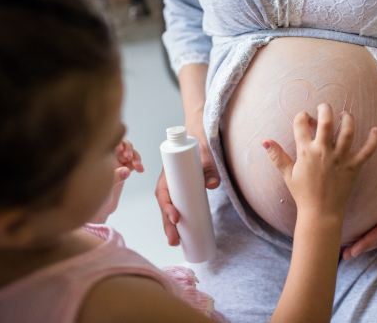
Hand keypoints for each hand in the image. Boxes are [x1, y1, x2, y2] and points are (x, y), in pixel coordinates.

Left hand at [90, 139, 143, 223]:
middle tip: (130, 156)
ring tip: (138, 165)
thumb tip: (125, 170)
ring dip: (136, 157)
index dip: (116, 142)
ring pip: (129, 154)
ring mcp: (117, 164)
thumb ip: (115, 177)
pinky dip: (138, 164)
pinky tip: (140, 170)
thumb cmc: (94, 197)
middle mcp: (108, 159)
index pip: (108, 143)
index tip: (120, 148)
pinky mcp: (124, 170)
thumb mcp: (103, 186)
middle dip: (128, 149)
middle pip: (122, 146)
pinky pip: (133, 163)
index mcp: (100, 158)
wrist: (100, 209)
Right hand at [154, 120, 219, 245]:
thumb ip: (210, 167)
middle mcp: (169, 182)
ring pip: (169, 209)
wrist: (198, 134)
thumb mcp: (205, 153)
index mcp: (168, 173)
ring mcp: (175, 188)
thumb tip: (213, 185)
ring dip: (170, 227)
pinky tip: (181, 235)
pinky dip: (178, 222)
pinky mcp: (183, 192)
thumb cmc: (198, 144)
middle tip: (174, 241)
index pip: (163, 192)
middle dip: (167, 225)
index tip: (176, 218)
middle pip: (164, 206)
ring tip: (175, 243)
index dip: (167, 206)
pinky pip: (178, 207)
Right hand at [262, 104, 376, 218]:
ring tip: (345, 115)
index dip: (301, 116)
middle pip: (327, 122)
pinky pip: (367, 151)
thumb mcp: (287, 174)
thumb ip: (277, 156)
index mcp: (305, 152)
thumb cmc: (303, 194)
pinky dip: (374, 140)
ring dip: (348, 119)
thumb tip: (264, 141)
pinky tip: (376, 130)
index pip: (301, 125)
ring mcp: (340, 159)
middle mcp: (323, 152)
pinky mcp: (354, 167)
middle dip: (325, 109)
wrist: (321, 213)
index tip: (304, 116)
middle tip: (324, 107)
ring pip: (347, 132)